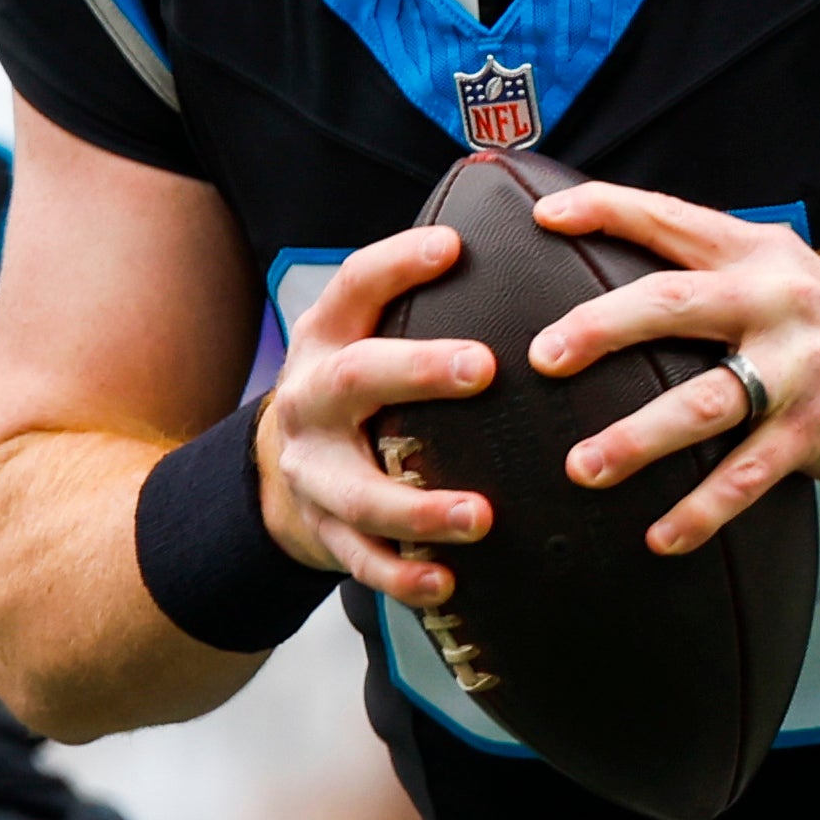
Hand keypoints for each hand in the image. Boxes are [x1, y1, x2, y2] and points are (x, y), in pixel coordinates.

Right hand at [253, 228, 495, 614]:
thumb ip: (421, 304)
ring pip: (360, 492)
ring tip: (480, 516)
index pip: (354, 286)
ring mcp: (314, 472)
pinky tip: (448, 584)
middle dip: (416, 371)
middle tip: (484, 367)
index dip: (398, 264)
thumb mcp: (366, 335)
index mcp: (327, 338)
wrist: (283, 468)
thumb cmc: (360, 388)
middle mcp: (312, 400)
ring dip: (420, 507)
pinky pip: (362, 563)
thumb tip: (536, 235)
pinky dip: (404, 577)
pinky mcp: (325, 532)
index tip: (454, 247)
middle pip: (355, 378)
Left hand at [521, 184, 819, 556]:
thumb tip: (605, 271)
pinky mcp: (815, 431)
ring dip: (637, 439)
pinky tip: (661, 536)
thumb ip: (707, 268)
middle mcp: (773, 302)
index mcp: (754, 254)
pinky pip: (747, 475)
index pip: (670, 219)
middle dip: (602, 328)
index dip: (606, 210)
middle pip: (674, 304)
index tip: (544, 217)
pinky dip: (701, 510)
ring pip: (703, 402)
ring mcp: (797, 368)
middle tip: (543, 356)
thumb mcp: (778, 272)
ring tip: (582, 467)